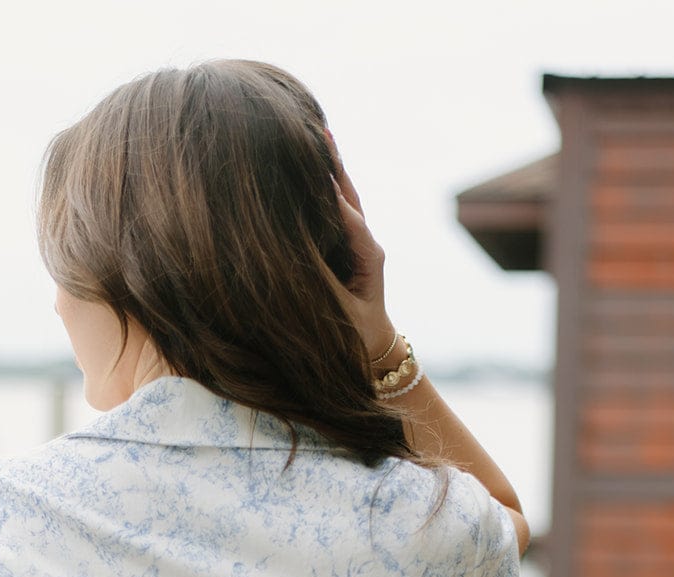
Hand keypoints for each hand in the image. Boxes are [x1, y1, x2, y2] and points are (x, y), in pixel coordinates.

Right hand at [323, 130, 397, 360]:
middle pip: (347, 193)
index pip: (347, 216)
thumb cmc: (356, 338)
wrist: (373, 352)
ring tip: (318, 131)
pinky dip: (324, 185)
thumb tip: (300, 259)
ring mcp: (357, 242)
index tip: (311, 169)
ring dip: (330, 166)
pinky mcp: (346, 246)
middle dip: (333, 162)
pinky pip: (334, 209)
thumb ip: (324, 283)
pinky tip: (312, 163)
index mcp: (369, 255)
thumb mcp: (340, 314)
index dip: (329, 193)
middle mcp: (366, 242)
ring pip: (342, 196)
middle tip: (319, 127)